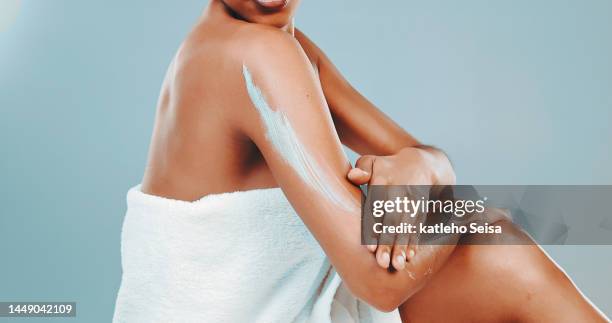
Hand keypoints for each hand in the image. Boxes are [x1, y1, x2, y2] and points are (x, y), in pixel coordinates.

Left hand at [347, 146, 454, 270]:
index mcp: (385, 182)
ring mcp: (412, 204)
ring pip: (406, 228)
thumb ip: (362, 168)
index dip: (374, 226)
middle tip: (382, 262)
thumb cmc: (388, 167)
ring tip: (396, 265)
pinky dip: (414, 243)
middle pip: (393, 221)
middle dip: (388, 243)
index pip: (377, 206)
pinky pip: (417, 229)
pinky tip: (409, 257)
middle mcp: (400, 194)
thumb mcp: (373, 161)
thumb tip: (353, 176)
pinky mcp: (420, 212)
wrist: (423, 163)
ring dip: (401, 247)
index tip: (369, 246)